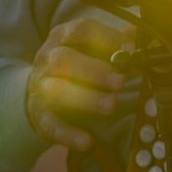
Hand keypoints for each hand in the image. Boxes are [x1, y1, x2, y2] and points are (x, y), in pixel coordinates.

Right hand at [25, 18, 131, 151]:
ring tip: (111, 105)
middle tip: (120, 81)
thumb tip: (136, 33)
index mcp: (62, 37)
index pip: (81, 30)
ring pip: (56, 91)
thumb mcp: (88, 48)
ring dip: (86, 98)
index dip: (106, 37)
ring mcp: (40, 87)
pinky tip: (87, 141)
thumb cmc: (72, 66)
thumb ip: (112, 41)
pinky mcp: (39, 115)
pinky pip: (50, 124)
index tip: (129, 50)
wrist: (36, 90)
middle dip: (94, 70)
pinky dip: (68, 134)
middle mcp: (47, 59)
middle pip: (64, 59)